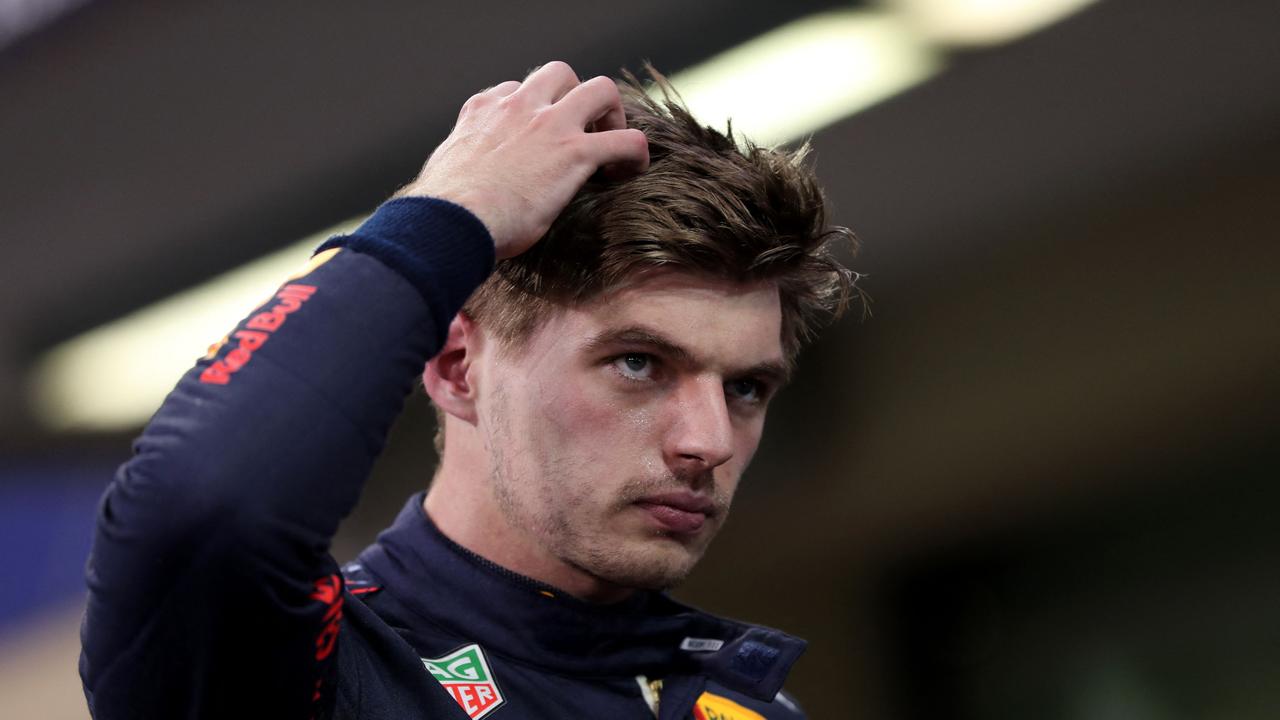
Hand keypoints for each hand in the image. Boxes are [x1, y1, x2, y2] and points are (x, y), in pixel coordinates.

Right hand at [396, 61, 649, 258]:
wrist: (452, 220)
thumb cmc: (444, 211)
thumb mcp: (444, 175)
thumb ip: (460, 169)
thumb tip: (454, 193)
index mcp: (482, 111)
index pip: (515, 90)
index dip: (533, 113)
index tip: (538, 141)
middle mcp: (517, 107)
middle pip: (559, 73)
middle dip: (577, 96)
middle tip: (582, 132)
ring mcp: (549, 125)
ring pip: (600, 89)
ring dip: (612, 114)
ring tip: (611, 144)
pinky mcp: (575, 152)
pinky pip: (625, 140)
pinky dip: (636, 152)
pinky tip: (631, 171)